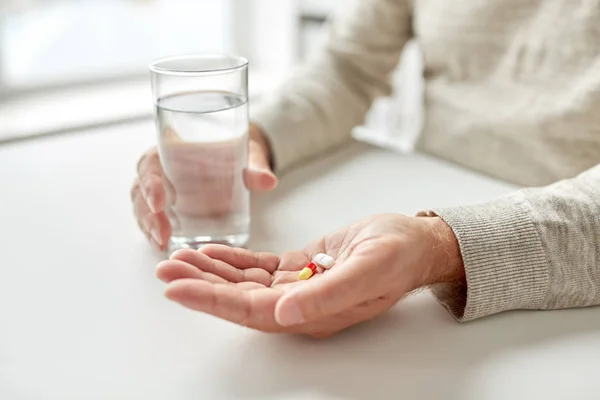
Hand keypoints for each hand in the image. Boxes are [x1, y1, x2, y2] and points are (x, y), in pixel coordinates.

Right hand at [131, 125, 276, 250]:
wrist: (235, 153)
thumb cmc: (234, 149)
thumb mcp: (247, 154)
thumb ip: (254, 168)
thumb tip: (269, 181)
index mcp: (170, 150)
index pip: (150, 165)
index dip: (151, 184)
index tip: (160, 204)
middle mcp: (159, 169)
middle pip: (141, 191)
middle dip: (148, 215)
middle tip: (162, 235)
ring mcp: (160, 188)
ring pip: (142, 207)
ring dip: (148, 227)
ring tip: (161, 245)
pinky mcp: (165, 205)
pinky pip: (151, 218)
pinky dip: (153, 232)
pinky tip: (161, 246)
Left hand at [156, 214, 463, 337]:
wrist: (415, 242)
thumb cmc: (397, 254)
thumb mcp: (367, 270)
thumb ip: (326, 295)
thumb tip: (282, 315)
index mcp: (312, 313)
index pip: (250, 311)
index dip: (210, 300)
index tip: (175, 287)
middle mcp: (300, 305)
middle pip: (239, 299)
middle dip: (200, 286)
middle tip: (165, 270)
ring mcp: (299, 287)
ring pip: (245, 283)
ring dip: (211, 271)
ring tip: (178, 258)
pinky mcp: (301, 267)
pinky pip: (259, 267)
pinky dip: (233, 259)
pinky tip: (212, 252)